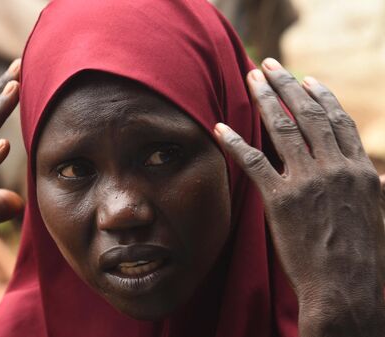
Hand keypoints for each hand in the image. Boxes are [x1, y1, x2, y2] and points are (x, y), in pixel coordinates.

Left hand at [214, 58, 384, 335]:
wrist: (346, 287)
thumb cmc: (362, 256)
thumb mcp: (378, 213)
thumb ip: (371, 186)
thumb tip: (373, 173)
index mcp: (360, 169)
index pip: (338, 121)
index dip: (320, 96)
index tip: (307, 78)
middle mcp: (335, 167)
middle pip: (308, 114)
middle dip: (287, 84)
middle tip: (269, 65)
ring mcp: (307, 181)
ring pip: (282, 128)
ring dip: (263, 98)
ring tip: (249, 78)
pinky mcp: (280, 199)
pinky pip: (253, 162)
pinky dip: (234, 142)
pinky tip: (218, 127)